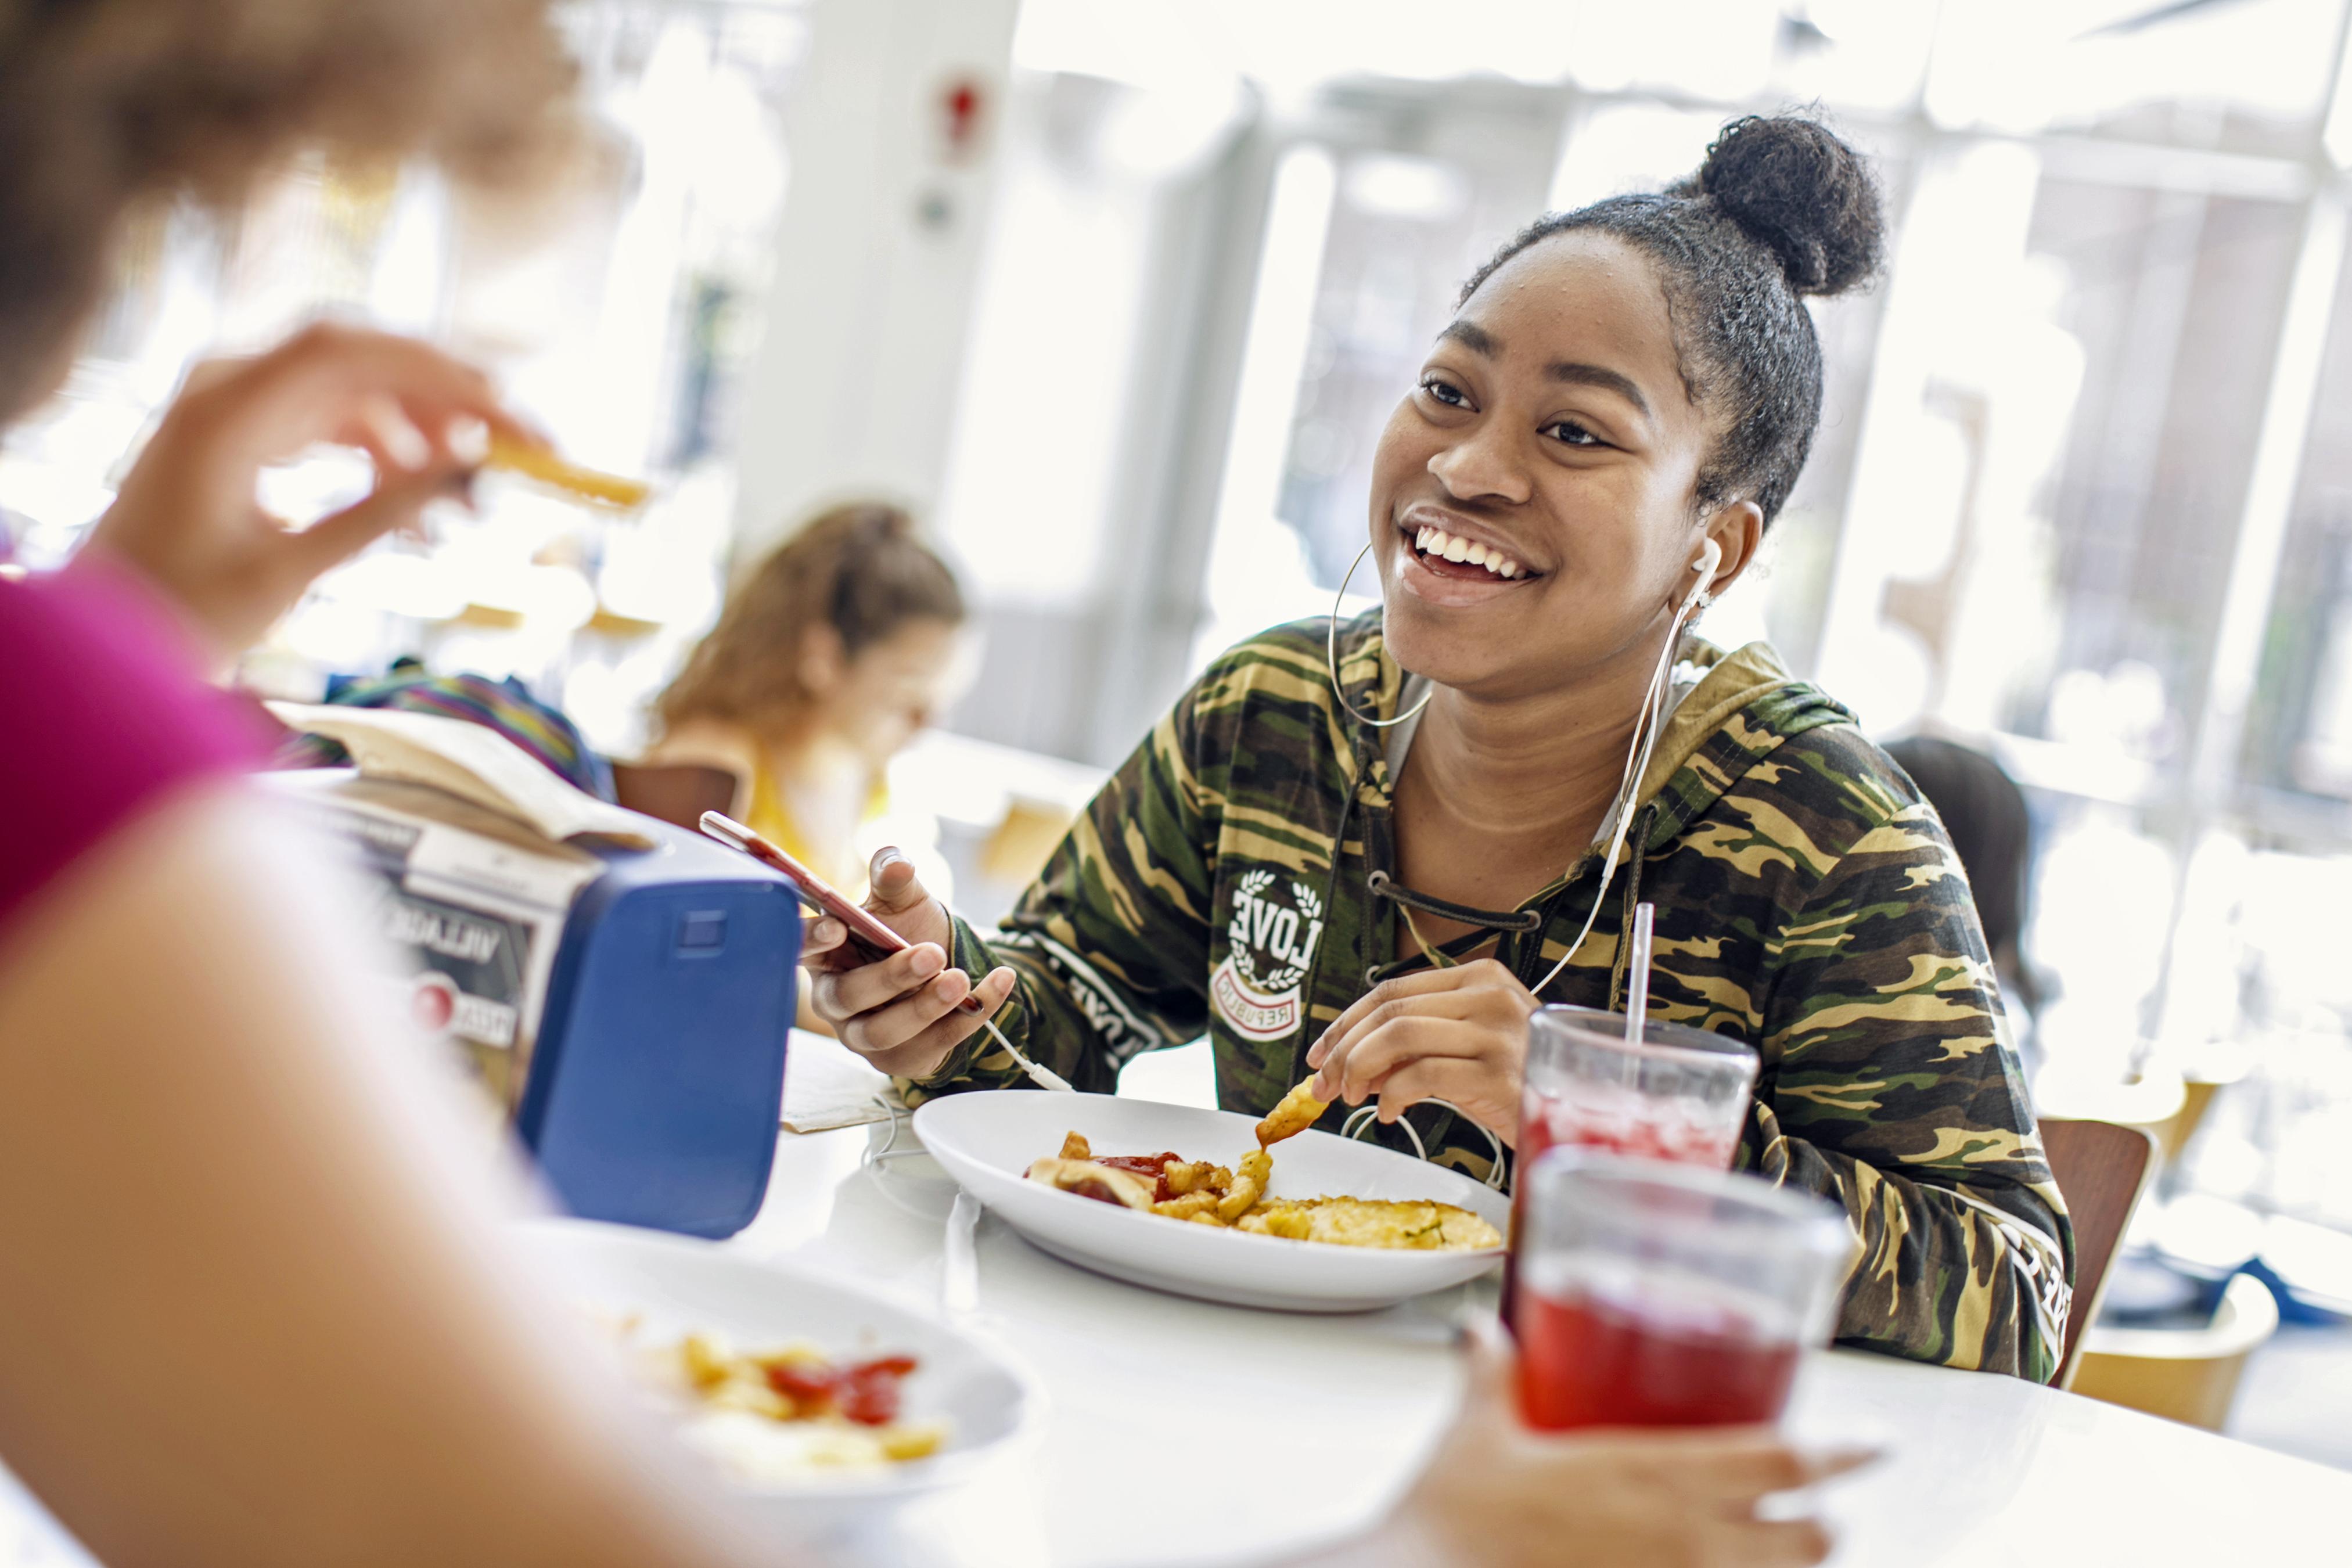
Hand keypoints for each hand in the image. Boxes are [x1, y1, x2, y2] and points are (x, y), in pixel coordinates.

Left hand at [80, 322, 541, 663]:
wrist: (104, 645)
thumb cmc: (181, 617)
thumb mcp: (290, 570)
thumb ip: (380, 512)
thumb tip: (471, 470)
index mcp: (222, 413)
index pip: (346, 355)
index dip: (437, 374)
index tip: (507, 416)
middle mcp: (224, 391)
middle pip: (360, 362)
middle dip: (446, 401)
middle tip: (521, 445)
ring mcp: (231, 408)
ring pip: (354, 394)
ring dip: (419, 439)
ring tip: (464, 511)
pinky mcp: (243, 435)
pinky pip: (331, 423)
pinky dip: (382, 458)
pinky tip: (418, 515)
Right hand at [801, 847, 1015, 1078]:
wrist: (946, 966)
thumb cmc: (907, 930)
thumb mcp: (902, 899)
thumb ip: (894, 878)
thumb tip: (896, 864)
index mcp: (824, 954)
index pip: (798, 950)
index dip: (810, 940)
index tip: (836, 926)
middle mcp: (835, 999)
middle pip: (848, 996)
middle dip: (890, 977)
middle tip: (931, 954)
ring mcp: (864, 1035)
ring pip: (884, 1033)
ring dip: (926, 1006)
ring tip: (961, 979)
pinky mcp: (902, 1058)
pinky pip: (933, 1044)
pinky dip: (969, 1016)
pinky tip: (998, 982)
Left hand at [1305, 959, 1535, 1141]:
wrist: (1580, 1120)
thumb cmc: (1518, 1084)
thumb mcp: (1466, 1052)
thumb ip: (1416, 1045)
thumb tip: (1348, 1060)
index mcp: (1481, 978)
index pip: (1392, 989)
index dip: (1346, 1020)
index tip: (1321, 1050)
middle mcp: (1489, 996)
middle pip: (1389, 1011)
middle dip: (1344, 1048)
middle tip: (1324, 1082)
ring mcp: (1497, 1033)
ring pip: (1399, 1035)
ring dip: (1359, 1068)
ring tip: (1350, 1096)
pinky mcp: (1497, 1073)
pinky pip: (1422, 1075)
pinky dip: (1391, 1094)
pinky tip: (1387, 1112)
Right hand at [1382, 1319, 1872, 1567]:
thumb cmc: (1452, 1516)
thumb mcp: (1475, 1431)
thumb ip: (1488, 1375)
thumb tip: (1481, 1332)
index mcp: (1653, 1474)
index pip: (1786, 1458)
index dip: (1844, 1450)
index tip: (1876, 1441)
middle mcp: (1685, 1540)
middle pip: (1811, 1538)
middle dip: (1824, 1521)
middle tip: (1818, 1504)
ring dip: (1791, 1566)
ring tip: (1779, 1547)